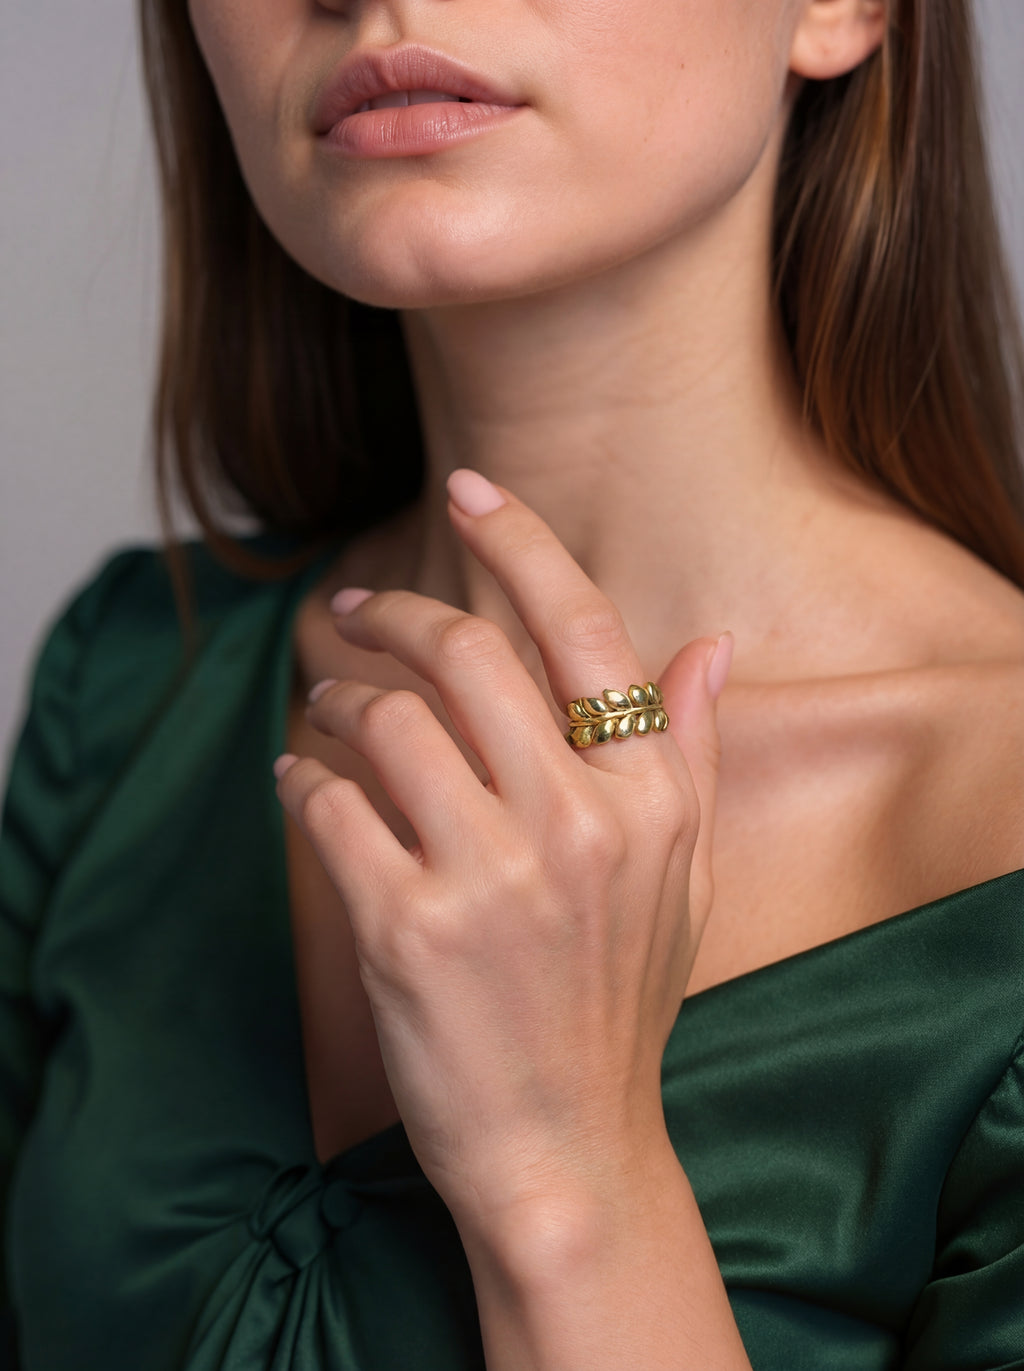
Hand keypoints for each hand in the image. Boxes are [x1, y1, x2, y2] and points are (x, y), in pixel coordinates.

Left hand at [274, 470, 731, 1230]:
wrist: (569, 1150)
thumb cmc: (620, 1007)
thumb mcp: (687, 880)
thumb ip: (695, 754)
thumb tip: (708, 644)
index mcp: (652, 799)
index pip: (583, 630)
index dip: (520, 542)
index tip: (470, 488)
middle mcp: (581, 824)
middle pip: (467, 656)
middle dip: (399, 612)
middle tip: (359, 608)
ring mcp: (493, 878)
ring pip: (388, 722)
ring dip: (338, 698)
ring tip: (324, 708)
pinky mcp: (408, 932)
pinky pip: (330, 809)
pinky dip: (300, 779)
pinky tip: (298, 782)